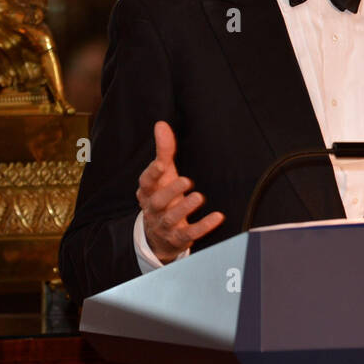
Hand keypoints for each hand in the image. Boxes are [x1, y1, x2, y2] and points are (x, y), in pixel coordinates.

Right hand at [137, 120, 224, 263]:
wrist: (158, 236)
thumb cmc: (163, 196)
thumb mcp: (163, 175)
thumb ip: (163, 151)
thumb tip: (161, 125)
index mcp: (148, 192)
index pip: (146, 182)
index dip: (152, 173)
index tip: (162, 164)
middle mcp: (153, 209)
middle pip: (157, 201)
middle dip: (170, 191)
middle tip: (187, 180)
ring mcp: (164, 225)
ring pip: (171, 218)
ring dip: (184, 208)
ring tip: (198, 196)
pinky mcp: (178, 238)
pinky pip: (189, 234)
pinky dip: (203, 226)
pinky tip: (217, 217)